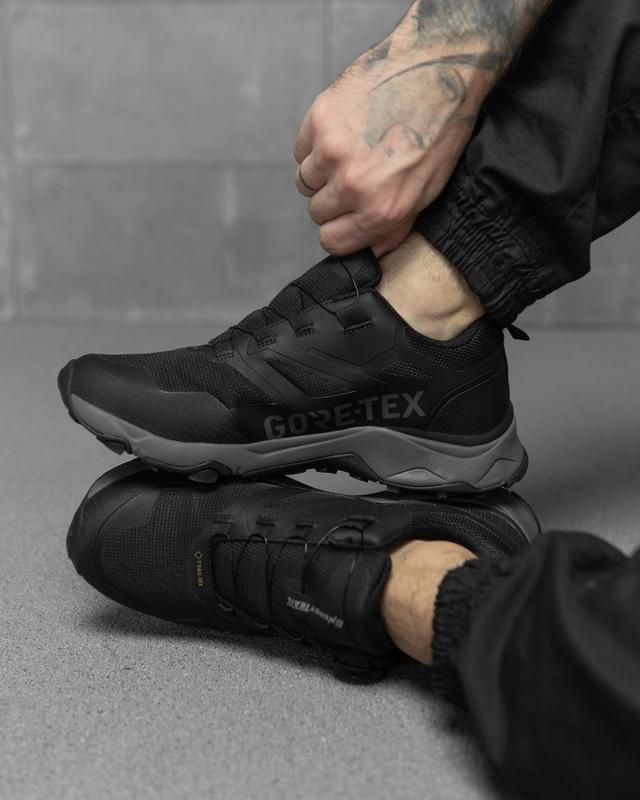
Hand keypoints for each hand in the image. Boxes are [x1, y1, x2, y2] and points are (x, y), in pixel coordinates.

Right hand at [294, 39, 483, 257]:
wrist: (439, 71)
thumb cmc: (438, 133)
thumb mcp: (425, 194)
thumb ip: (391, 229)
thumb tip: (367, 254)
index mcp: (381, 210)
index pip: (331, 241)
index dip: (338, 229)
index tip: (346, 216)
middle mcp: (353, 185)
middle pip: (316, 211)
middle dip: (332, 198)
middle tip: (356, 175)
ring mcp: (333, 151)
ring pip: (305, 180)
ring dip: (322, 171)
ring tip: (352, 149)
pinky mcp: (320, 119)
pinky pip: (300, 150)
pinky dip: (314, 144)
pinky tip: (343, 131)